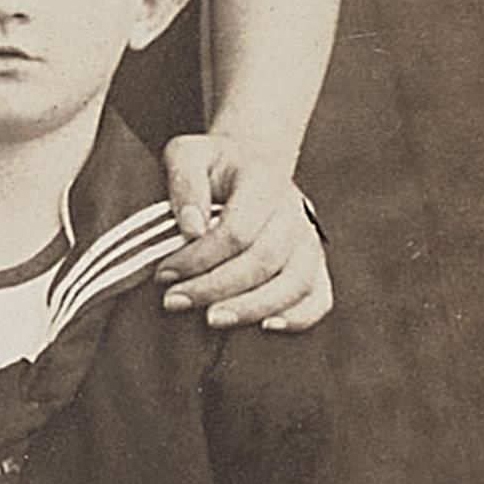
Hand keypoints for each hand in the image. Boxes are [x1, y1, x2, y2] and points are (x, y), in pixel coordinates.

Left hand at [158, 134, 331, 330]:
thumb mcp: (187, 154)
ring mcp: (308, 239)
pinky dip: (299, 317)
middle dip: (215, 287)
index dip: (199, 258)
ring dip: (251, 308)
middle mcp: (294, 211)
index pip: (237, 230)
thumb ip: (184, 182)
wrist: (245, 168)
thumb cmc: (210, 166)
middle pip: (263, 261)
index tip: (163, 274)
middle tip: (174, 302)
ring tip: (211, 320)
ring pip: (294, 283)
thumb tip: (192, 229)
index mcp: (265, 180)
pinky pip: (319, 297)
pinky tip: (267, 328)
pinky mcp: (314, 264)